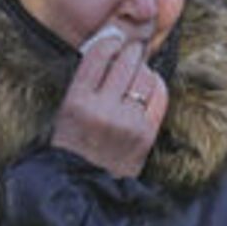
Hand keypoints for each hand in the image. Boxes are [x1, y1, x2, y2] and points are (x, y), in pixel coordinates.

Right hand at [50, 36, 168, 177]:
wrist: (83, 184)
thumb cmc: (74, 143)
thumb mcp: (67, 110)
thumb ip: (86, 81)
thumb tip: (113, 48)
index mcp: (77, 101)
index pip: (97, 55)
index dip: (109, 41)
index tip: (114, 41)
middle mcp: (102, 110)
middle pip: (126, 62)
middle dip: (131, 51)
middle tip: (131, 50)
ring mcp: (126, 122)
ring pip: (145, 76)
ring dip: (143, 69)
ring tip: (137, 72)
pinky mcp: (146, 134)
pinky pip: (159, 95)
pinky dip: (156, 86)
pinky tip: (149, 86)